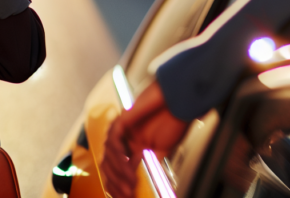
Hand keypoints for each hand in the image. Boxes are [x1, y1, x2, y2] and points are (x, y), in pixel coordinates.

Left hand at [102, 82, 188, 197]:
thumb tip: (143, 182)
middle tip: (127, 196)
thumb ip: (150, 164)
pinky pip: (113, 140)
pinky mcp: (123, 119)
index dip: (120, 185)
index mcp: (134, 146)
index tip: (127, 197)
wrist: (181, 101)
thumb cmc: (174, 120)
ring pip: (109, 155)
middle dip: (117, 184)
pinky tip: (126, 166)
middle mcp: (125, 138)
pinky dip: (118, 156)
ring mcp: (122, 129)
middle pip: (110, 165)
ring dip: (119, 173)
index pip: (119, 169)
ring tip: (130, 185)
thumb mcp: (163, 149)